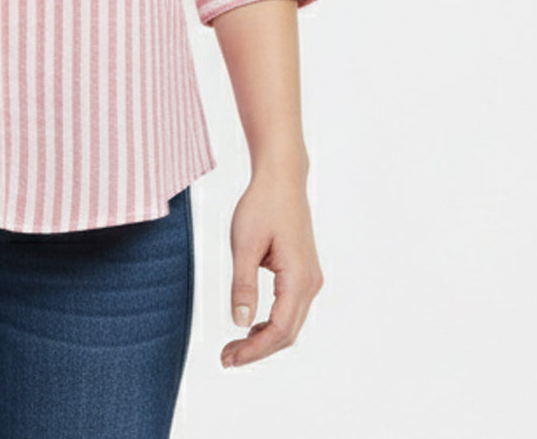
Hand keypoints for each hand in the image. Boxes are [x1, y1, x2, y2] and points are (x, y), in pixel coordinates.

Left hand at [220, 168, 322, 368]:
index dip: (254, 350)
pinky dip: (272, 323)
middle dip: (257, 350)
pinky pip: (290, 308)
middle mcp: (310, 283)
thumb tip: (241, 323)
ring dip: (264, 339)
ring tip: (235, 346)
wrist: (281, 178)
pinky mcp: (303, 273)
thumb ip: (243, 285)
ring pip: (290, 323)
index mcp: (298, 278)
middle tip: (226, 358)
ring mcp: (310, 278)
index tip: (229, 358)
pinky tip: (252, 325)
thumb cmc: (262, 205)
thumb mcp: (244, 244)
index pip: (279, 330)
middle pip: (287, 333)